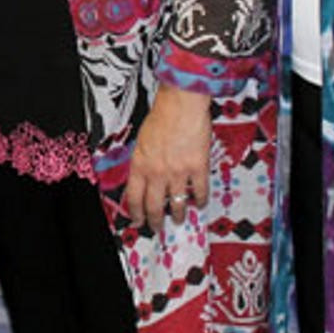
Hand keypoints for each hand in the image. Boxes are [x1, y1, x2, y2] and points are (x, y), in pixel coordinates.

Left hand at [124, 86, 210, 233]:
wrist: (182, 105)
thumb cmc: (163, 116)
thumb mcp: (143, 140)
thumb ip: (143, 161)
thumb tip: (144, 177)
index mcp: (140, 164)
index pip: (133, 197)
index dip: (135, 213)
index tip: (137, 221)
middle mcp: (157, 172)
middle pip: (154, 206)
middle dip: (155, 221)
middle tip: (158, 227)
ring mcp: (178, 172)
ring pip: (177, 203)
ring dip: (178, 215)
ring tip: (179, 219)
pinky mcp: (197, 168)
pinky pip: (199, 192)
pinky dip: (200, 200)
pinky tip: (200, 203)